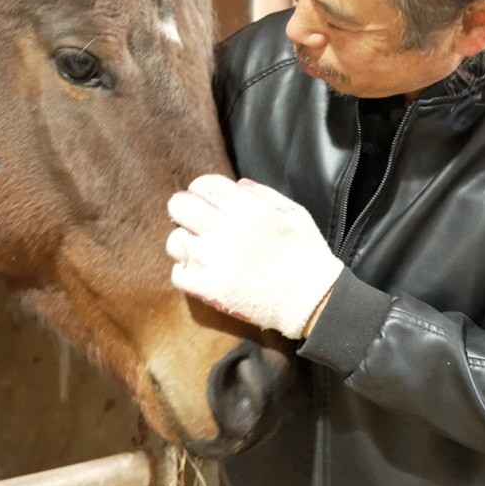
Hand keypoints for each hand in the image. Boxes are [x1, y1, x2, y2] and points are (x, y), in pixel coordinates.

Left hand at [166, 175, 342, 338]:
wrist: (310, 300)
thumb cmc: (306, 254)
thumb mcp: (294, 213)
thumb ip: (264, 194)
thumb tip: (237, 185)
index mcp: (246, 208)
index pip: (203, 185)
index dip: (201, 190)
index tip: (208, 202)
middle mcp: (224, 229)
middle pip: (178, 206)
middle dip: (185, 209)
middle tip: (196, 222)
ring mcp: (212, 260)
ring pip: (174, 241)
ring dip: (185, 242)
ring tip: (201, 250)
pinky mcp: (208, 288)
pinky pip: (178, 273)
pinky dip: (187, 271)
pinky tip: (204, 271)